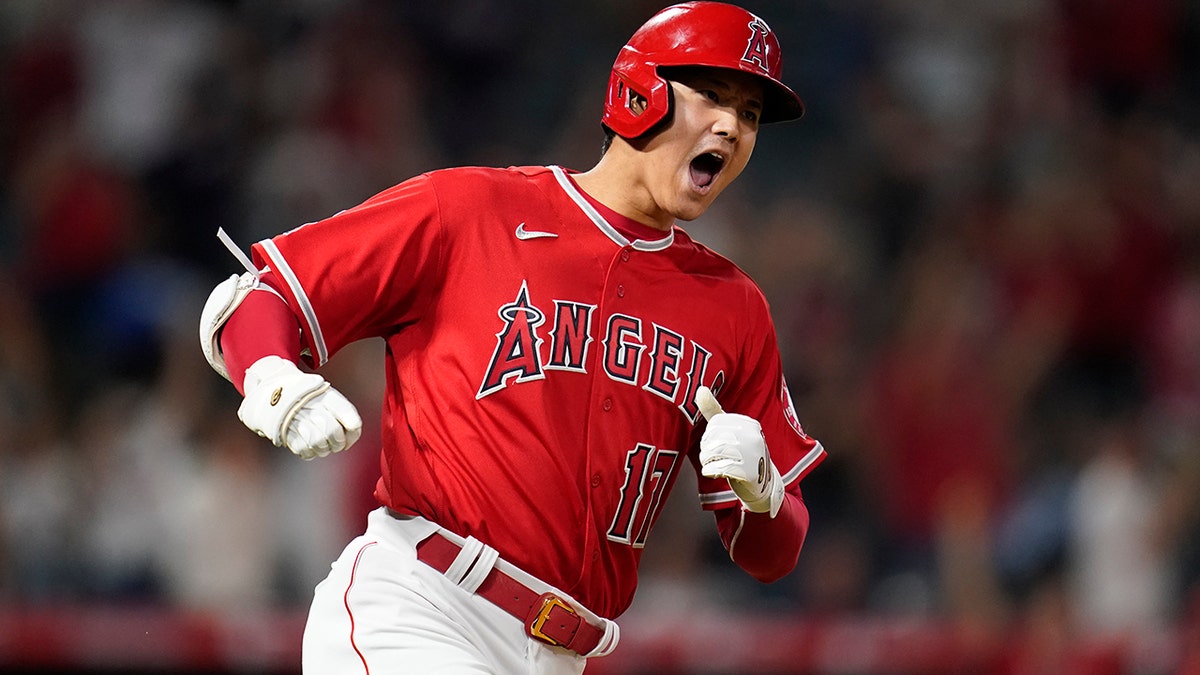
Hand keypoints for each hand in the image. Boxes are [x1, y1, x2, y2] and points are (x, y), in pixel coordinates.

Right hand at [238, 355, 362, 459]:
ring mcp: (298, 420)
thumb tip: (354, 432)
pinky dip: (311, 453)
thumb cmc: (310, 399)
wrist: (276, 393)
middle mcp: (311, 406)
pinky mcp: (286, 433)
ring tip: (325, 444)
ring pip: (320, 443)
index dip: (353, 427)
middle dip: (339, 442)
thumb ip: (345, 413)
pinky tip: (312, 446)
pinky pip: (305, 450)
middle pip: (333, 432)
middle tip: (338, 443)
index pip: (346, 412)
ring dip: (326, 449)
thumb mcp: (328, 396)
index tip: (352, 431)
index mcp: (325, 395)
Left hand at [696, 386, 783, 516]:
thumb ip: (714, 411)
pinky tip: (713, 473)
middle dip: (706, 450)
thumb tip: (700, 388)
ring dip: (706, 461)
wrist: (763, 484)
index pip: (715, 424)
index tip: (714, 444)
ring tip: (712, 465)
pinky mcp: (749, 473)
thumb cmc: (742, 454)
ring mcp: (753, 454)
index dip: (708, 436)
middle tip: (711, 458)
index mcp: (749, 424)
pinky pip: (718, 468)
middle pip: (712, 438)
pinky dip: (710, 472)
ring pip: (713, 453)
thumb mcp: (731, 431)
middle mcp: (753, 436)